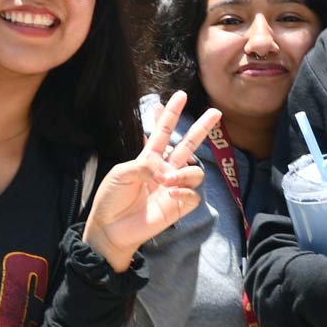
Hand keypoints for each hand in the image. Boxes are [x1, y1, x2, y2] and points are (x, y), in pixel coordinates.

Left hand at [82, 91, 222, 270]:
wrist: (110, 229)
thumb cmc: (111, 199)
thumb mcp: (122, 174)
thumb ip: (146, 165)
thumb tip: (169, 172)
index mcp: (147, 159)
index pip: (161, 132)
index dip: (168, 115)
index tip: (177, 97)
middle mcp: (164, 170)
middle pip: (187, 145)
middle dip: (201, 128)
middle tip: (215, 112)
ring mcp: (173, 188)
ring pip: (195, 171)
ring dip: (184, 172)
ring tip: (168, 181)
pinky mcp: (178, 207)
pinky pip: (194, 195)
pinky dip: (185, 193)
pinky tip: (171, 196)